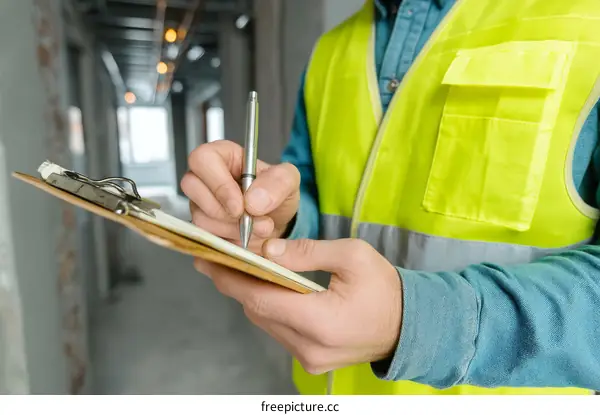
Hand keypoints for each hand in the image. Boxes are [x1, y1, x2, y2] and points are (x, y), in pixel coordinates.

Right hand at [181, 140, 300, 253]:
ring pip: (199, 216)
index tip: (240, 205)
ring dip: (230, 229)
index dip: (219, 184)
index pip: (203, 159)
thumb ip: (278, 182)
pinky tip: (244, 237)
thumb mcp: (289, 181)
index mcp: (223, 156)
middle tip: (249, 219)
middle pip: (192, 186)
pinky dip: (227, 241)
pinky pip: (204, 236)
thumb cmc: (276, 195)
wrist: (277, 223)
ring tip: (255, 228)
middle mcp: (205, 177)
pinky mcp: (201, 226)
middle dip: (223, 211)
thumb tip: (254, 199)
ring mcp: (199, 202)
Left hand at [193, 237, 402, 374]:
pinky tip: (265, 287)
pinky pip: (278, 331)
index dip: (232, 278)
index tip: (208, 260)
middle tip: (218, 257)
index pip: (261, 299)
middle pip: (258, 312)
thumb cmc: (385, 289)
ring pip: (265, 322)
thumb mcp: (353, 256)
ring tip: (237, 267)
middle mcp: (309, 347)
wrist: (408, 326)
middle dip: (237, 282)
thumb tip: (269, 250)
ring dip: (252, 295)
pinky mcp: (310, 360)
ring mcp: (308, 358)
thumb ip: (308, 252)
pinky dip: (268, 308)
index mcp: (321, 321)